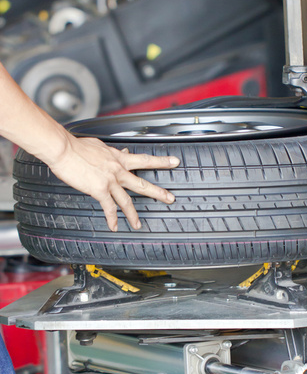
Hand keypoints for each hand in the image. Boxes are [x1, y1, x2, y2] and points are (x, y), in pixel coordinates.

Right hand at [47, 134, 179, 231]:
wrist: (64, 150)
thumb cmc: (78, 146)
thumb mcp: (100, 146)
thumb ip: (112, 153)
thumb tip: (121, 152)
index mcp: (120, 158)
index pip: (145, 159)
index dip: (162, 161)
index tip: (174, 162)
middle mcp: (118, 170)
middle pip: (142, 183)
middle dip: (158, 192)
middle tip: (170, 198)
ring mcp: (110, 181)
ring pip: (127, 200)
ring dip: (133, 214)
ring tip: (138, 224)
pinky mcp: (99, 190)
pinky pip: (108, 208)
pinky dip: (111, 219)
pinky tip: (114, 226)